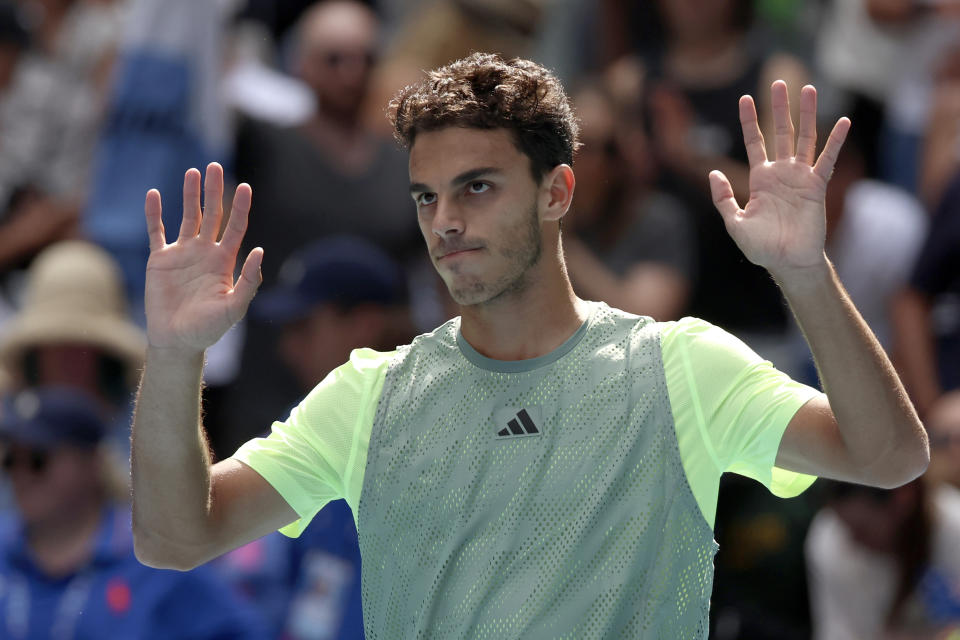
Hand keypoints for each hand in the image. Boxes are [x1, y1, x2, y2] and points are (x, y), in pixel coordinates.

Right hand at [144, 163, 261, 352]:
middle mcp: (204, 252)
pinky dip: (154, 214)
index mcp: (224, 261)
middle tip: (214, 166)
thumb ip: (248, 281)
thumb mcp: (234, 308)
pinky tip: (153, 194)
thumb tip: (259, 251)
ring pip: (187, 217)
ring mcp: (182, 254)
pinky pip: (156, 232)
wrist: (177, 340)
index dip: (240, 207)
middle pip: (211, 214)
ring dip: (189, 195)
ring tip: (192, 172)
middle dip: (213, 191)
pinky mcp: (159, 260)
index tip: (245, 186)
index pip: (235, 227)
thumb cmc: (208, 328)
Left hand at [709, 81, 849, 281]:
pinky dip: (835, 141)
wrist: (787, 262)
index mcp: (760, 178)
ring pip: (805, 139)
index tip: (745, 97)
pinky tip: (843, 122)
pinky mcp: (817, 186)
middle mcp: (781, 172)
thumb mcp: (734, 222)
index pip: (755, 141)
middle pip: (781, 132)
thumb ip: (723, 198)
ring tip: (809, 89)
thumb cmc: (761, 247)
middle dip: (780, 107)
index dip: (750, 120)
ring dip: (807, 115)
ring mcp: (800, 177)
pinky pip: (827, 160)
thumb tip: (714, 173)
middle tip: (778, 81)